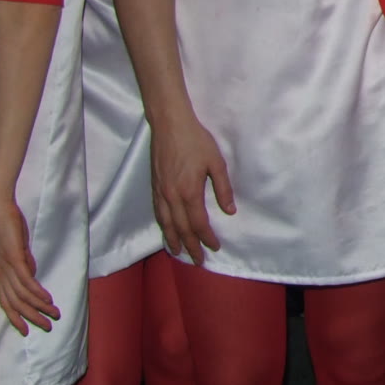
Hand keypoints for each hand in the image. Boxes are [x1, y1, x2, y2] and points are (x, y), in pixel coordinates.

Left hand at [0, 184, 59, 334]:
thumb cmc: (5, 223)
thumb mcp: (16, 247)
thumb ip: (24, 261)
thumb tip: (32, 273)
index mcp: (0, 272)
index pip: (6, 301)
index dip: (15, 317)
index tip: (26, 330)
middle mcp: (1, 272)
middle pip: (15, 303)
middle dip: (31, 318)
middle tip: (47, 328)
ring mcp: (6, 265)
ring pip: (22, 294)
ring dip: (39, 307)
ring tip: (54, 314)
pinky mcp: (13, 256)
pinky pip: (26, 279)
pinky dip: (36, 292)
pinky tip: (47, 299)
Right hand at [150, 109, 235, 262]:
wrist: (170, 124)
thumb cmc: (196, 140)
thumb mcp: (216, 162)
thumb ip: (223, 188)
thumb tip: (230, 211)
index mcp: (189, 192)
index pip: (198, 223)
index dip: (207, 238)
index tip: (214, 247)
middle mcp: (172, 196)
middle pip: (181, 228)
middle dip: (190, 246)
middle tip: (198, 260)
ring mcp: (160, 191)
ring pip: (166, 223)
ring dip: (173, 240)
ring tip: (178, 252)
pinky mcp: (154, 185)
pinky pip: (158, 212)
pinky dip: (162, 225)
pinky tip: (166, 229)